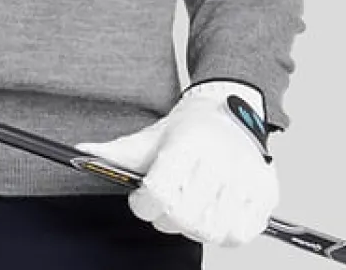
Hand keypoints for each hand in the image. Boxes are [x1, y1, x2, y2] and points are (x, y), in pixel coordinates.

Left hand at [75, 80, 277, 247]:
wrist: (232, 111)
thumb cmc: (188, 129)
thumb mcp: (153, 135)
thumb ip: (118, 152)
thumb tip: (79, 153)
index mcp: (189, 142)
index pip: (159, 192)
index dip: (143, 204)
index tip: (142, 198)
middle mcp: (221, 158)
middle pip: (184, 218)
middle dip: (166, 218)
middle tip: (166, 204)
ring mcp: (247, 178)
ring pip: (212, 231)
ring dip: (194, 227)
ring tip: (190, 207)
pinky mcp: (266, 194)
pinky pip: (240, 235)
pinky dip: (224, 233)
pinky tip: (215, 213)